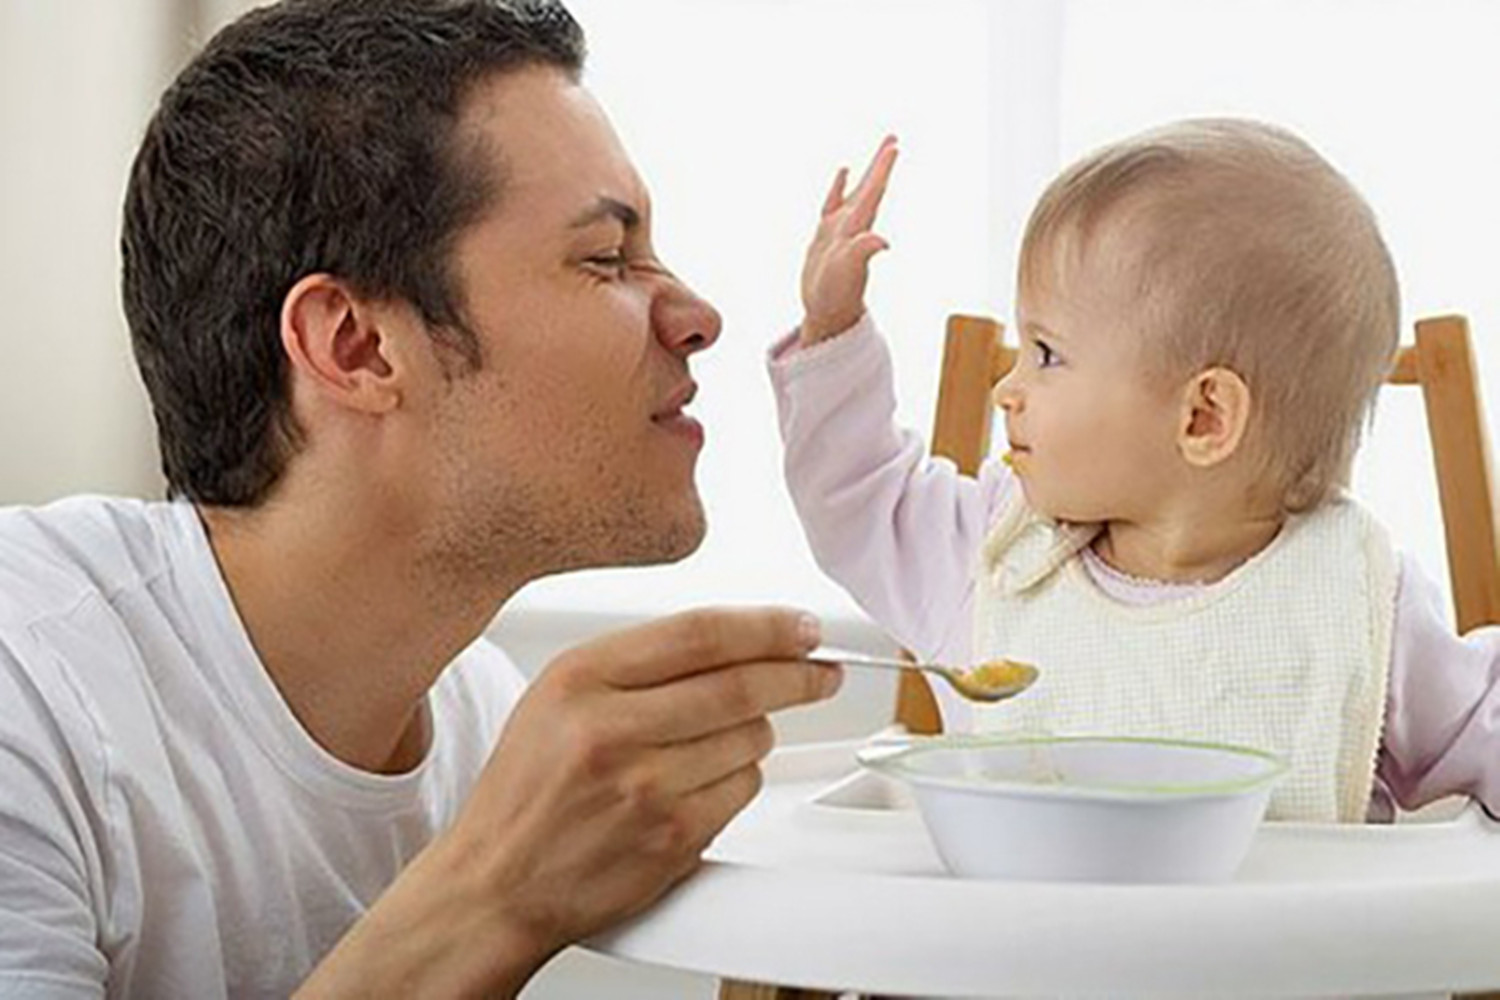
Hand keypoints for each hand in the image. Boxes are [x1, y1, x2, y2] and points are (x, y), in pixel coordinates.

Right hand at [299, 607, 842, 997]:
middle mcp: (610, 729)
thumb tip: (740, 637)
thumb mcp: (559, 696)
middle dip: (798, 674)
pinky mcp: (673, 836)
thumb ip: (640, 661)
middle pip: (741, 685)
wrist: (497, 881)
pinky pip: (744, 788)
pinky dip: (740, 779)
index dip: (766, 626)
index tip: (803, 626)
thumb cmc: (529, 788)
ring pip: (751, 738)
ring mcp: (645, 787)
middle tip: (822, 669)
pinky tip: (699, 784)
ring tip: (715, 743)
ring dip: (756, 733)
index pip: (699, 634)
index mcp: (581, 679)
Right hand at [800, 134, 898, 345]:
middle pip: (871, 187)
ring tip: (880, 152)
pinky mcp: (826, 236)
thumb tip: (883, 241)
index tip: (894, 146)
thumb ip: (862, 252)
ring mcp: (840, 230)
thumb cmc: (837, 296)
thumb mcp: (848, 272)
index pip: (874, 192)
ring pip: (856, 192)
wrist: (826, 314)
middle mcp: (854, 226)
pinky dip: (839, 185)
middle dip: (882, 163)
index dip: (883, 169)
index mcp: (859, 228)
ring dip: (868, 172)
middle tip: (894, 139)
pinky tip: (844, 171)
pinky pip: (834, 202)